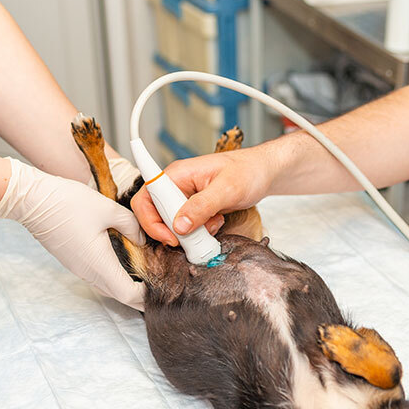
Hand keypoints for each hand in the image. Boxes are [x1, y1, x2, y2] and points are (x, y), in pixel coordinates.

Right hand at [0, 158, 145, 310]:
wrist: (32, 200)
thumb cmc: (67, 203)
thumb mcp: (108, 209)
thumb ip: (131, 225)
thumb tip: (142, 239)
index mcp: (100, 264)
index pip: (129, 295)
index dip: (147, 296)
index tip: (161, 285)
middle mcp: (88, 272)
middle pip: (119, 295)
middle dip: (140, 293)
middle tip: (157, 280)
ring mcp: (78, 269)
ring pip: (107, 287)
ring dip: (126, 283)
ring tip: (144, 271)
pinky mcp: (73, 261)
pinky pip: (97, 276)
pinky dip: (113, 274)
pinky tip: (122, 259)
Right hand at [131, 146, 274, 245]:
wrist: (263, 172)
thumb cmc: (248, 171)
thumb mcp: (227, 189)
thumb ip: (202, 207)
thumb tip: (180, 226)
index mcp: (177, 175)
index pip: (145, 198)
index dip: (150, 221)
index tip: (171, 236)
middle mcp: (176, 186)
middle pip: (155, 215)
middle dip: (174, 231)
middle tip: (195, 238)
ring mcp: (184, 198)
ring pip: (172, 224)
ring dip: (190, 233)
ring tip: (211, 225)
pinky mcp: (194, 209)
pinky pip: (186, 227)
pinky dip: (200, 232)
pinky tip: (216, 222)